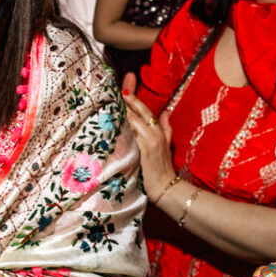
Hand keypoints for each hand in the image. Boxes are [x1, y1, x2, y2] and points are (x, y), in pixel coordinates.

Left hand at [121, 73, 176, 206]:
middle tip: (112, 91)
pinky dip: (120, 130)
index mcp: (158, 131)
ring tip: (108, 103)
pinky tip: (110, 124)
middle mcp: (152, 134)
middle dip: (125, 101)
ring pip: (131, 123)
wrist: (166, 187)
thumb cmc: (163, 168)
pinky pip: (128, 138)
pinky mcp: (140, 153)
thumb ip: (166, 128)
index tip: (124, 90)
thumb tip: (165, 113)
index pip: (145, 110)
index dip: (134, 99)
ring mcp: (146, 143)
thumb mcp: (167, 145)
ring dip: (120, 113)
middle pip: (136, 113)